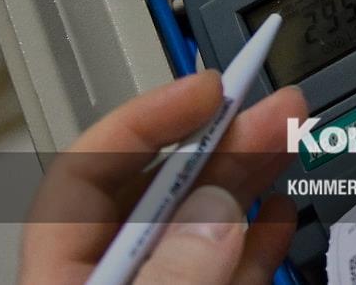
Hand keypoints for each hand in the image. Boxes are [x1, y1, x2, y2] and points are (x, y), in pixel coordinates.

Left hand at [19, 71, 307, 283]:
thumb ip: (172, 272)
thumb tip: (214, 210)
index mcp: (65, 277)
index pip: (88, 172)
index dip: (148, 119)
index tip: (207, 89)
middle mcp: (117, 278)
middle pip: (162, 189)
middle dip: (221, 137)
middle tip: (273, 103)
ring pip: (206, 222)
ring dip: (252, 171)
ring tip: (290, 129)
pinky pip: (234, 267)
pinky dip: (262, 236)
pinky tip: (281, 207)